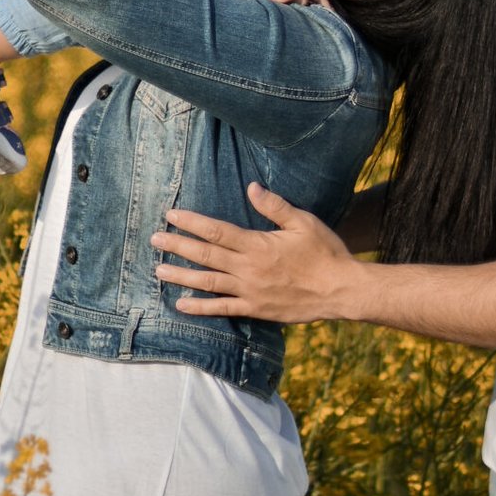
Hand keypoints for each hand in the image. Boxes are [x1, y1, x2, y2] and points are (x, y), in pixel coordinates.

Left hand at [152, 185, 359, 321]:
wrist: (341, 290)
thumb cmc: (325, 252)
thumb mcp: (303, 222)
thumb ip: (274, 206)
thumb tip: (251, 187)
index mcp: (258, 244)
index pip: (216, 231)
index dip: (191, 223)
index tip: (171, 215)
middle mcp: (248, 269)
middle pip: (205, 255)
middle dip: (177, 246)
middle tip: (154, 239)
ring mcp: (250, 291)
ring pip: (207, 283)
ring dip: (181, 276)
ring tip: (158, 270)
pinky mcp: (255, 309)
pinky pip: (223, 309)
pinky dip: (200, 308)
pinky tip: (181, 305)